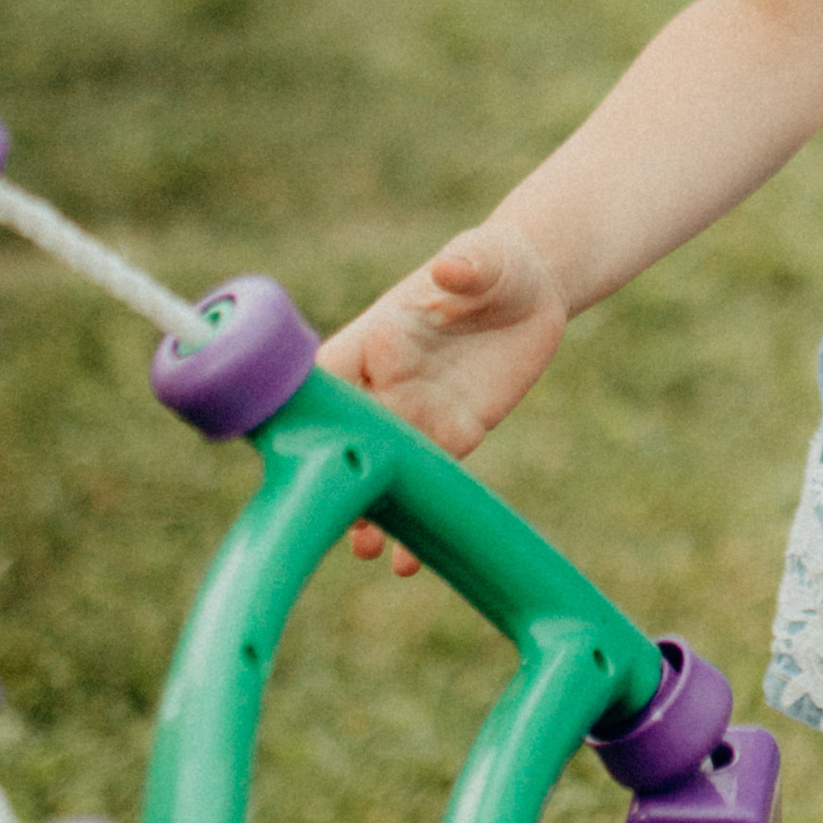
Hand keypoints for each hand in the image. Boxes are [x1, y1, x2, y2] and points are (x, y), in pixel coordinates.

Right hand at [317, 223, 567, 572]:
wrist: (533, 289)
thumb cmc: (493, 262)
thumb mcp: (486, 258)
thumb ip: (468, 263)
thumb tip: (453, 266)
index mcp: (376, 335)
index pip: (325, 376)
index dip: (305, 409)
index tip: (289, 444)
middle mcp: (386, 381)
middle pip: (346, 434)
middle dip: (333, 474)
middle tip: (330, 515)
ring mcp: (417, 412)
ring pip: (381, 468)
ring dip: (369, 510)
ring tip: (365, 548)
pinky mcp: (454, 435)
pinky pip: (428, 481)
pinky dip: (415, 520)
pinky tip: (408, 564)